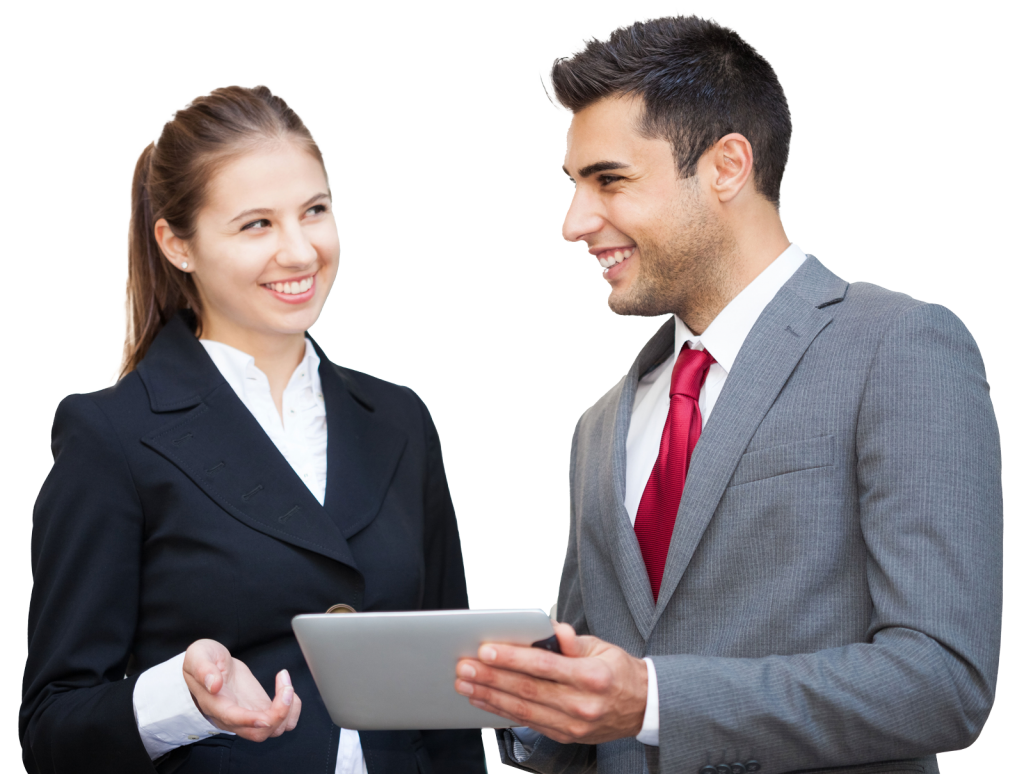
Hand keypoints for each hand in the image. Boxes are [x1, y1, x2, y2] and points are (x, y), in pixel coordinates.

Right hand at [182, 639, 300, 741]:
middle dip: (279, 714)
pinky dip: (292, 708)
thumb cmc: (203, 661)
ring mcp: (250, 714)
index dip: (250, 721)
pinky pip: (283, 719)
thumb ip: (203, 668)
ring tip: (285, 682)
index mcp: (216, 705)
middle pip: (259, 733)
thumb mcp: (198, 656)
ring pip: (275, 730)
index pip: (233, 720)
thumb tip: (214, 684)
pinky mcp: (261, 708)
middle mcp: (234, 717)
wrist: (211, 667)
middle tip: (286, 686)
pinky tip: (286, 687)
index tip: (266, 716)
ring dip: (288, 710)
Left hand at [454, 622, 647, 744]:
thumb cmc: (618, 670)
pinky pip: (528, 723)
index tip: (486, 649)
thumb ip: (573, 641)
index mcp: (592, 676)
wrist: (642, 706)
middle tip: (464, 666)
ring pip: (523, 710)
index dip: (512, 657)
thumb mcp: (602, 647)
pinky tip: (483, 700)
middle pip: (527, 689)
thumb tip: (552, 628)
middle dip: (491, 677)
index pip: (544, 665)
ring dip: (489, 696)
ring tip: (465, 683)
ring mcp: (573, 724)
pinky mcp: (565, 735)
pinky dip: (501, 712)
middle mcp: (582, 704)